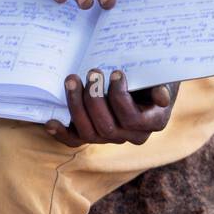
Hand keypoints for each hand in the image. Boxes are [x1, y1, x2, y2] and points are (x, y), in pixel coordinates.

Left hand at [45, 69, 178, 145]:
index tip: (115, 73)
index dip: (120, 98)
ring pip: (89, 133)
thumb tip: (161, 96)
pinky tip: (50, 121)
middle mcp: (131, 136)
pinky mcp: (93, 135)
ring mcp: (110, 138)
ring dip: (76, 106)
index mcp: (152, 123)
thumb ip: (162, 85)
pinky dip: (61, 133)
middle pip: (107, 128)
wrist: (145, 80)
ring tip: (72, 80)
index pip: (132, 119)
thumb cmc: (154, 76)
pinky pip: (76, 140)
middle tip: (91, 72)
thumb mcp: (163, 76)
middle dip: (95, 99)